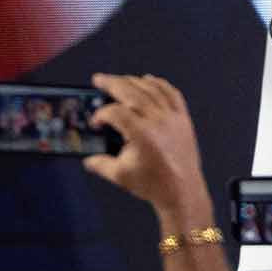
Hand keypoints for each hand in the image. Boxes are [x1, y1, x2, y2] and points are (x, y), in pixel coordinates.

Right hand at [85, 73, 210, 229]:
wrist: (182, 190)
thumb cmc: (154, 184)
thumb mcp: (120, 175)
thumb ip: (100, 163)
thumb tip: (88, 158)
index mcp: (142, 133)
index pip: (116, 112)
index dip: (102, 114)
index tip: (96, 122)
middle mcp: (158, 120)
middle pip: (132, 91)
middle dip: (112, 83)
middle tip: (99, 79)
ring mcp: (172, 117)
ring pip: (152, 88)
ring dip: (133, 81)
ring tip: (119, 80)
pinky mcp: (183, 118)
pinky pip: (172, 93)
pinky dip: (159, 84)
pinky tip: (149, 80)